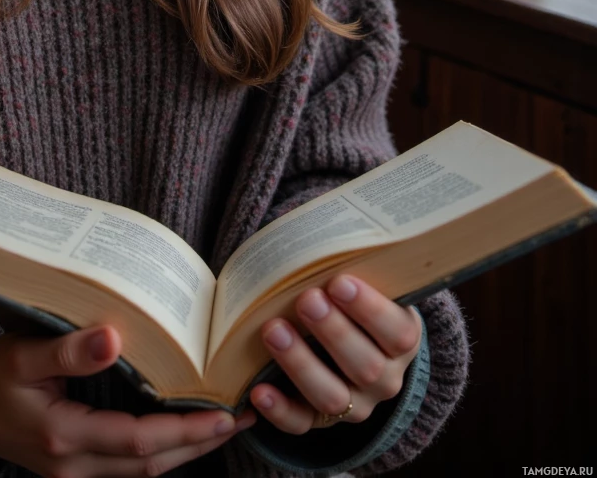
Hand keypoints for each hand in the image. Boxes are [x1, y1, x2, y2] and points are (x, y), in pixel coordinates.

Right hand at [0, 323, 255, 476]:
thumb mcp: (22, 356)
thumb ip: (67, 351)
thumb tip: (113, 338)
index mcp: (64, 438)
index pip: (139, 443)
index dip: (185, 430)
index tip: (224, 414)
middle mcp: (74, 467)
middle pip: (152, 466)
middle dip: (199, 443)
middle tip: (242, 417)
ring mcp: (76, 474)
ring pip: (145, 472)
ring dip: (186, 450)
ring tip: (225, 423)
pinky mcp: (77, 469)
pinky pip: (130, 467)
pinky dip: (162, 451)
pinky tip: (184, 431)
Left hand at [249, 275, 421, 433]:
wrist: (353, 340)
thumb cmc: (352, 300)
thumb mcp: (364, 283)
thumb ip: (349, 266)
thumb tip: (313, 235)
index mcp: (401, 340)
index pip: (397, 332)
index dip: (371, 310)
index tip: (339, 282)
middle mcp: (384, 379)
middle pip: (366, 366)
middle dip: (333, 332)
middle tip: (306, 299)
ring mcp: (354, 405)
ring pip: (333, 397)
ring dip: (302, 365)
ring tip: (273, 330)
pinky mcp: (319, 421)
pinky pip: (301, 424)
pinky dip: (280, 410)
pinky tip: (259, 390)